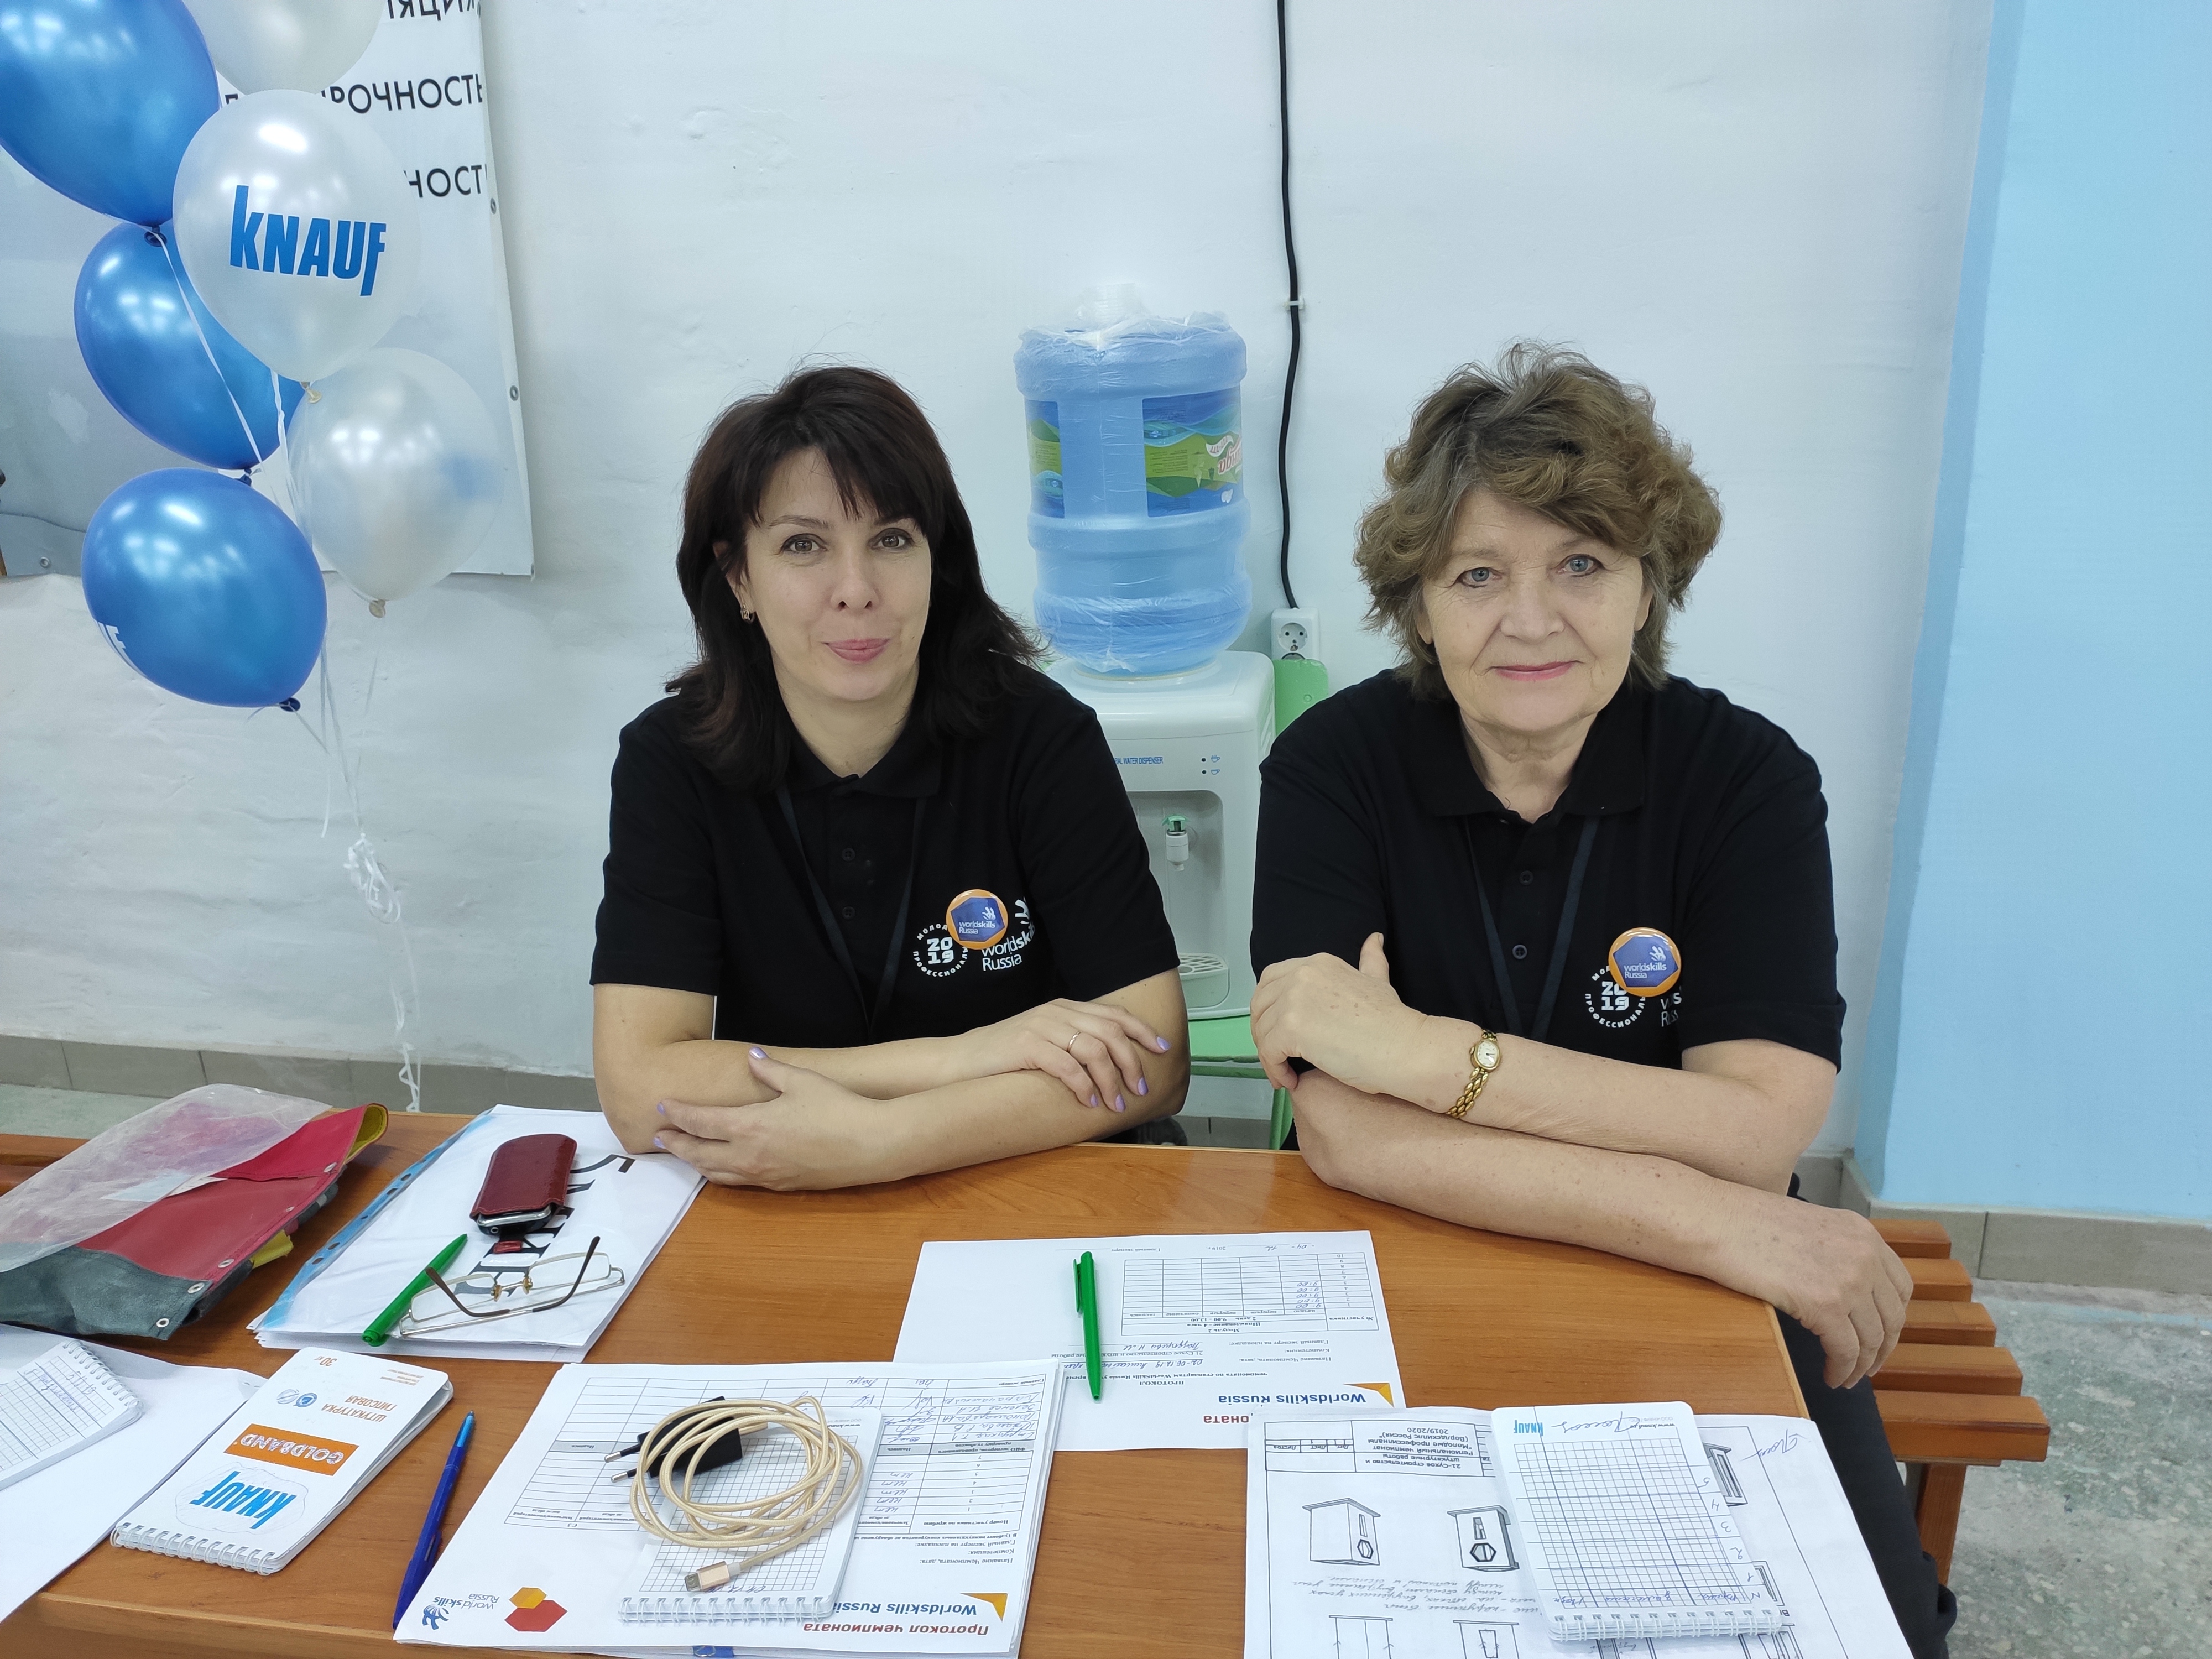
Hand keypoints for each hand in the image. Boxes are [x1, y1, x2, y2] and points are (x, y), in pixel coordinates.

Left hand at [648, 1050, 907, 1189]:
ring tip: (684, 1153)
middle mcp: (750, 1155)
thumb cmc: (837, 1108)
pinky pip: (739, 1183)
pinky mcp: (781, 1187)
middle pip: (699, 1154)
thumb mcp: (801, 1080)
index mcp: (750, 1126)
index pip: (700, 1121)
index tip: (661, 1107)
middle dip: (676, 1144)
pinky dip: (720, 1174)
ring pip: (716, 1174)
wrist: (871, 1145)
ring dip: (695, 1163)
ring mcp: (764, 1175)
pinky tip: (722, 1167)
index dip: (677, 1114)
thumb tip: (751, 1057)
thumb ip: (769, 1069)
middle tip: (659, 1137)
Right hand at [954, 996, 1171, 1112]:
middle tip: (1140, 1088)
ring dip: (1111, 1080)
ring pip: (1093, 1050)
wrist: (961, 1060)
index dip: (1142, 1031)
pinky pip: (1067, 1066)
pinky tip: (1089, 1103)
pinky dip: (1084, 1086)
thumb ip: (1073, 1042)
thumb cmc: (1005, 1056)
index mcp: (1064, 1008)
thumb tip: (1111, 1063)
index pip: (1113, 1014)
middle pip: (1110, 1032)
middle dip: (1131, 1062)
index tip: (1161, 1049)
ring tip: (1117, 1103)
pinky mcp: (1027, 1046)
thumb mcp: (1044, 1040)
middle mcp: (1056, 1012)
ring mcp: (1041, 1027)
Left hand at [1250, 933, 1426, 1094]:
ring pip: (1262, 1031)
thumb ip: (1370, 960)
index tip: (1277, 1030)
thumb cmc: (1393, 1022)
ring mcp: (1295, 1000)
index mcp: (1318, 963)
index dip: (1268, 1008)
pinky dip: (1274, 1069)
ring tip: (1284, 1073)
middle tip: (1276, 1055)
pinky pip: (1268, 1052)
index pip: (1272, 980)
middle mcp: (1302, 975)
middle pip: (1260, 1004)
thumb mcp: (1378, 980)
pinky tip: (1290, 1080)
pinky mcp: (1291, 1028)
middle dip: (1262, 1032)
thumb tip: (1375, 939)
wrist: (1404, 1047)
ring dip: (1269, 1056)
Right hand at [1720, 1191, 1912, 1388]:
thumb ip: (1835, 1252)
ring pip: (1872, 1338)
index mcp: (1862, 1233)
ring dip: (1861, 1366)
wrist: (1716, 1221)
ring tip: (1845, 1378)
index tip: (1879, 1337)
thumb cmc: (1745, 1222)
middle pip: (1892, 1316)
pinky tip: (1830, 1376)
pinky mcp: (1825, 1304)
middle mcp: (1864, 1255)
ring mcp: (1848, 1279)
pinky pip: (1845, 1349)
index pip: (1899, 1286)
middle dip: (1882, 1349)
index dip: (1893, 1319)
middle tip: (1865, 1367)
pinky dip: (1841, 1369)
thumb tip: (1842, 1288)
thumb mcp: (1808, 1228)